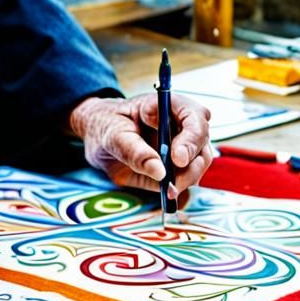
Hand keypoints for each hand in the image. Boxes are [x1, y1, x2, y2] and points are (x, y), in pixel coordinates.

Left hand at [68, 93, 213, 202]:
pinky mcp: (177, 167)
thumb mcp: (112, 133)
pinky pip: (188, 179)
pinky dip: (181, 189)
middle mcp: (181, 124)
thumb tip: (160, 172)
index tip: (178, 159)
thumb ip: (133, 150)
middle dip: (191, 164)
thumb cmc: (106, 124)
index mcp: (167, 105)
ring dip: (187, 179)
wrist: (97, 137)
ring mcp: (182, 146)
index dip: (191, 138)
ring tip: (166, 189)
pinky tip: (167, 195)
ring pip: (199, 163)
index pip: (194, 116)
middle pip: (202, 142)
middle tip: (172, 182)